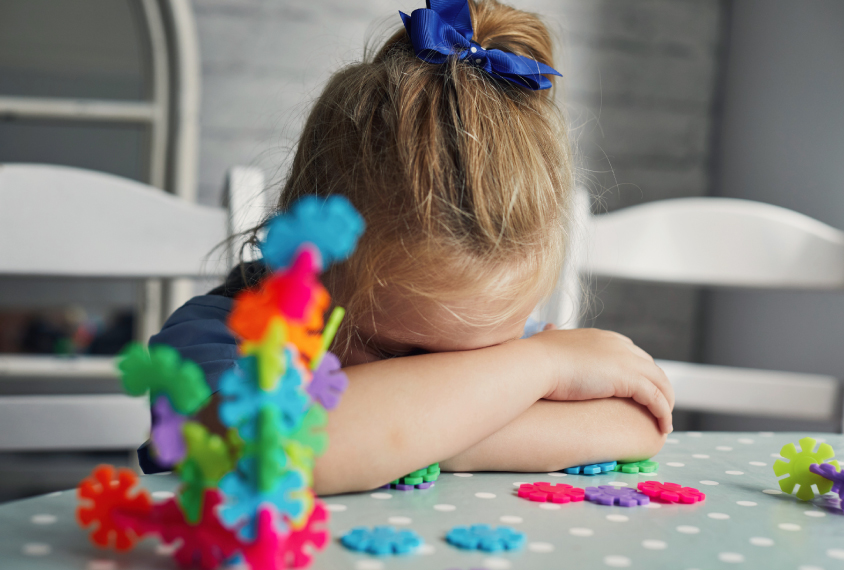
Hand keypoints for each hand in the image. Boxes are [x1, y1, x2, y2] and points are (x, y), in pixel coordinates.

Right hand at [528, 328, 673, 433]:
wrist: (537, 363)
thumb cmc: (536, 355)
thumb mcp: (548, 338)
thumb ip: (553, 333)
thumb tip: (549, 326)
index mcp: (604, 338)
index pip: (633, 354)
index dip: (640, 373)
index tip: (640, 391)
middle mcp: (620, 345)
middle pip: (651, 367)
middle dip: (657, 388)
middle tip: (656, 409)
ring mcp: (626, 360)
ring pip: (660, 383)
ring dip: (666, 402)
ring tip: (664, 423)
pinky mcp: (628, 378)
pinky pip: (656, 398)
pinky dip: (663, 413)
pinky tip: (663, 428)